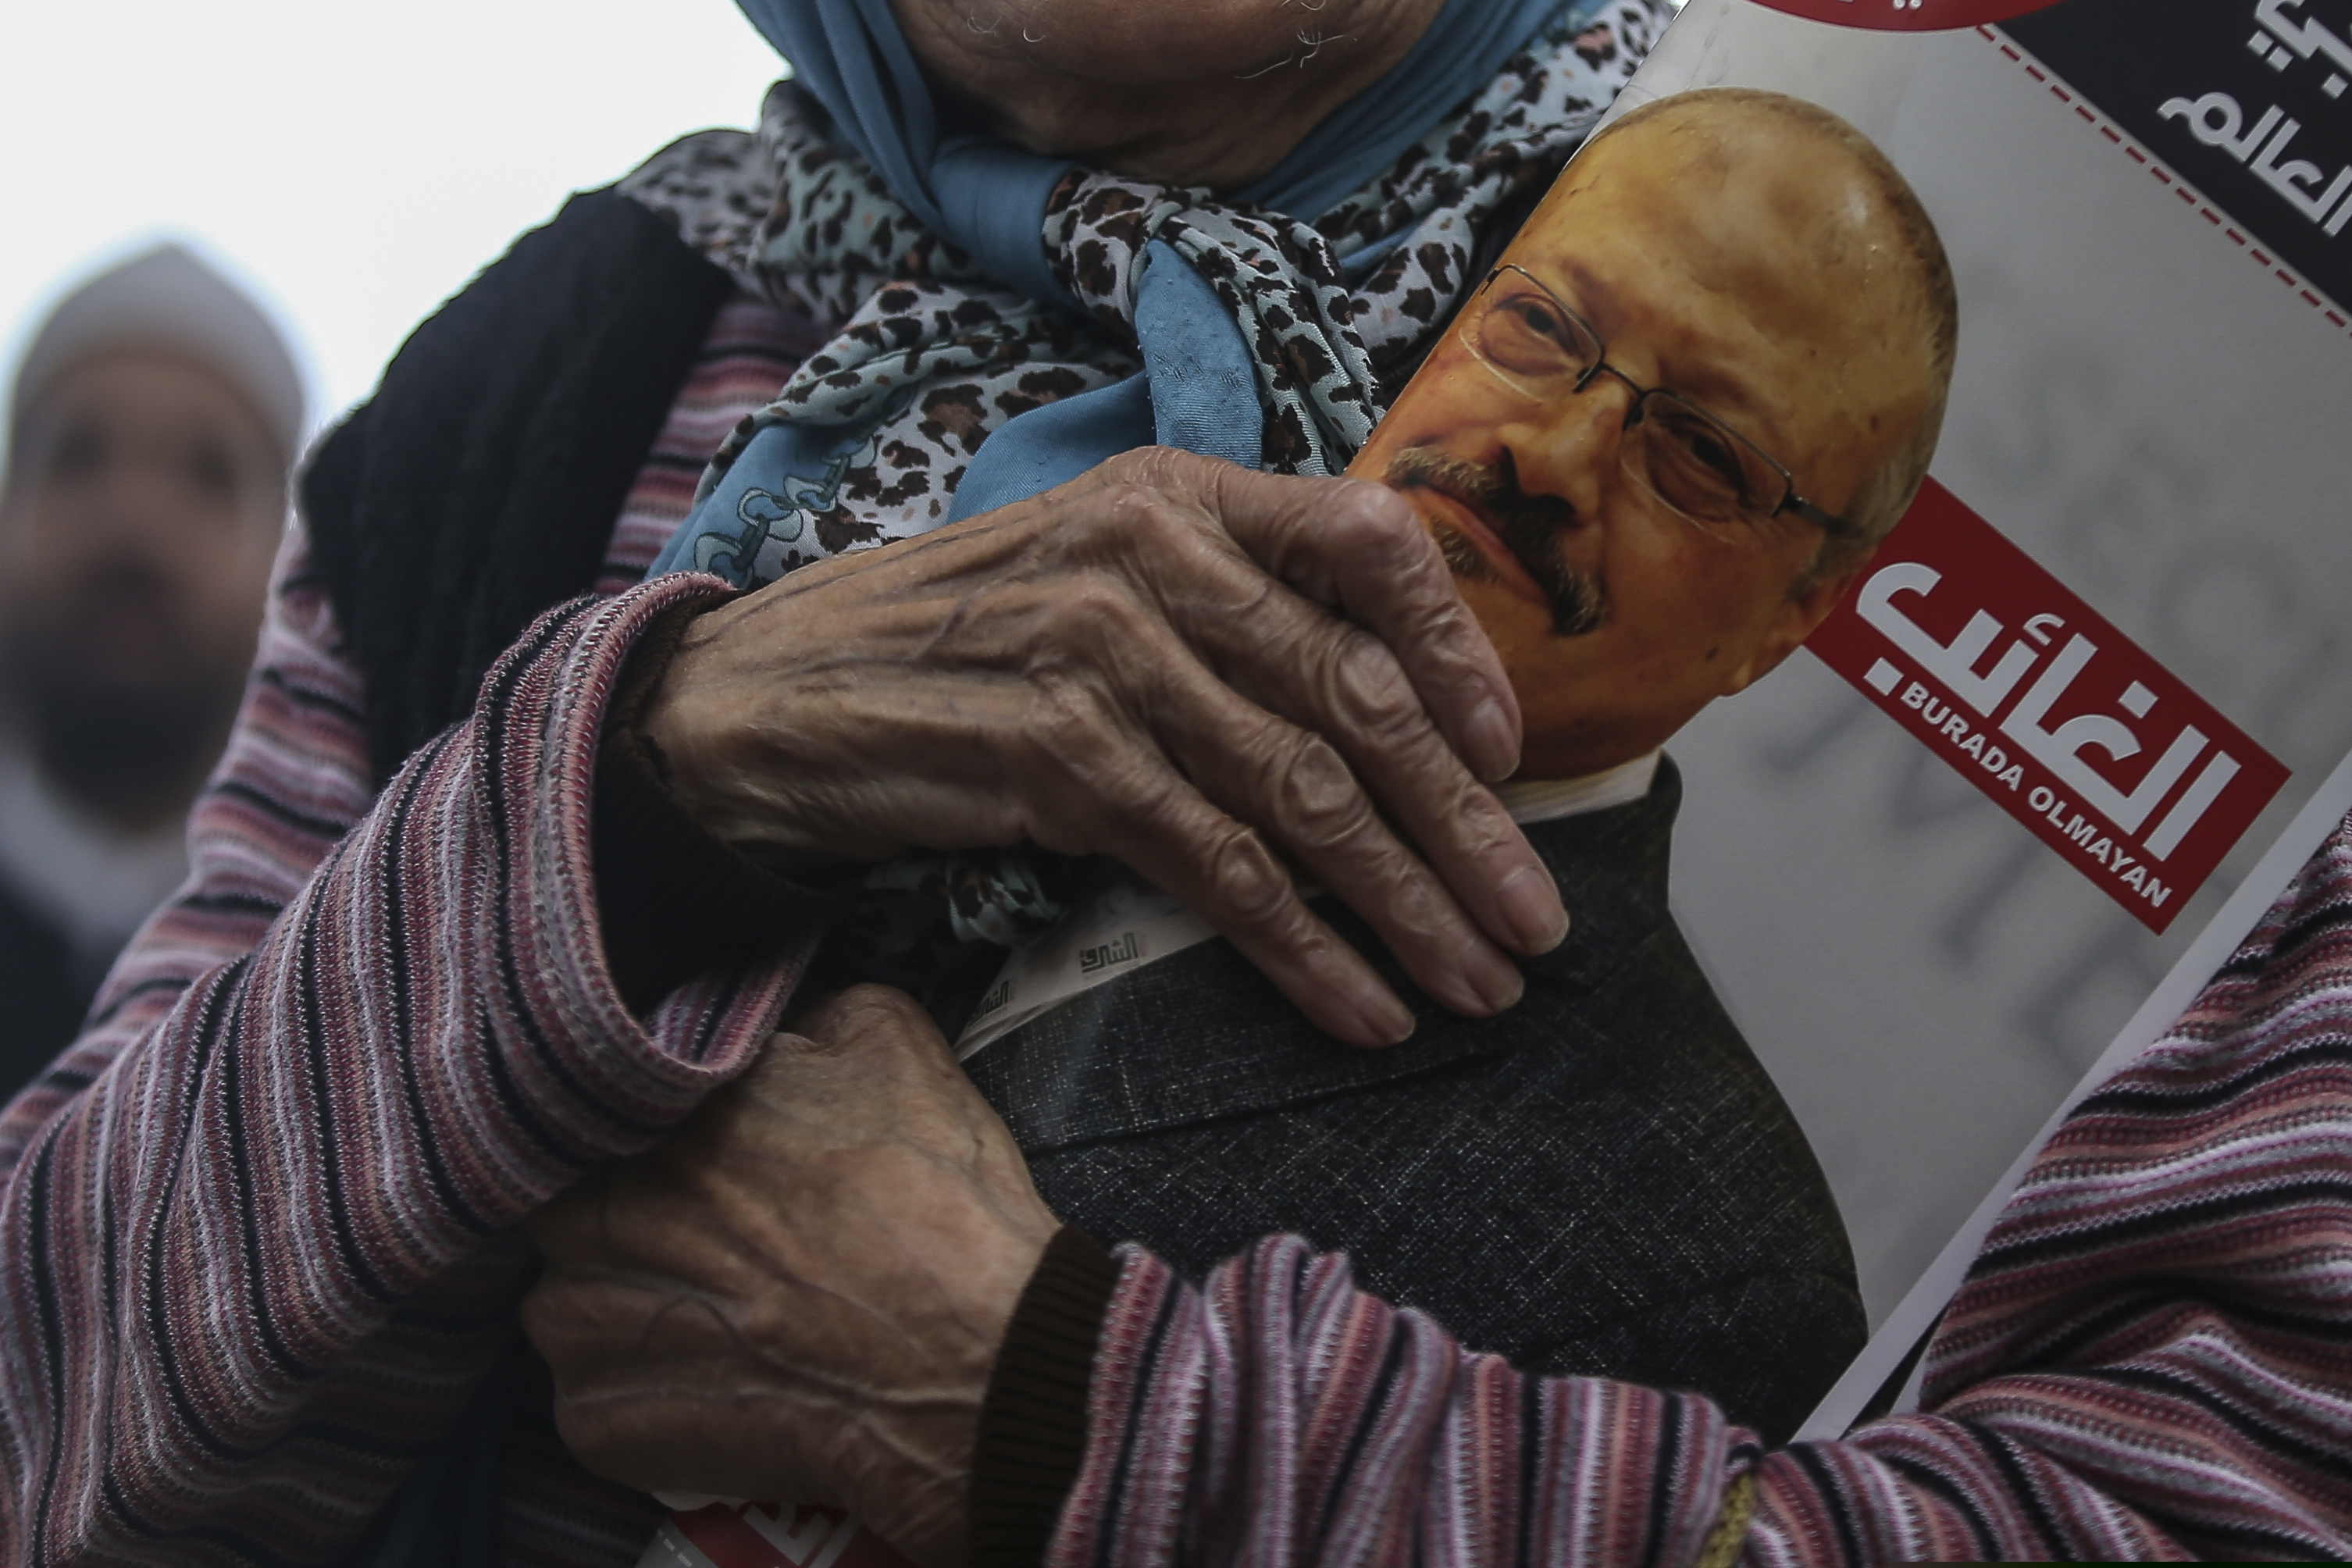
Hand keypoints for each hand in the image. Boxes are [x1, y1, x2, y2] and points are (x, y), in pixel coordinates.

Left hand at [522, 987, 1053, 1567]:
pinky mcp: (595, 1419)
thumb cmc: (936, 1208)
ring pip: (566, 1301)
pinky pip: (590, 1395)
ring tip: (718, 1318)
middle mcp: (594, 1206)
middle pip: (571, 1203)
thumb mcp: (896, 1045)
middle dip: (626, 1218)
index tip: (698, 1156)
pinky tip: (720, 1385)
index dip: (651, 1130)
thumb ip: (807, 1013)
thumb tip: (778, 1026)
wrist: (971, 1366)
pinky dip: (641, 1395)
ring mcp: (582, 1321)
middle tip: (708, 1241)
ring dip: (620, 1305)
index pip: (607, 1103)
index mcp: (655, 1110)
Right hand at [640, 447, 1566, 1047]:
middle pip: (1358, 696)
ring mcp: (1104, 655)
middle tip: (1536, 925)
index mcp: (1178, 495)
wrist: (771, 694)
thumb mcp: (1091, 572)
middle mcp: (1151, 558)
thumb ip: (1224, 603)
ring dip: (1408, 906)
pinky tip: (1361, 1008)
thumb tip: (1384, 708)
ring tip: (1476, 985)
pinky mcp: (1059, 760)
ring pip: (1305, 795)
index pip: (1367, 539)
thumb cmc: (954, 643)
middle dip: (1465, 827)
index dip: (1459, 647)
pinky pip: (1221, 870)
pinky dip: (1304, 951)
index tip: (1511, 751)